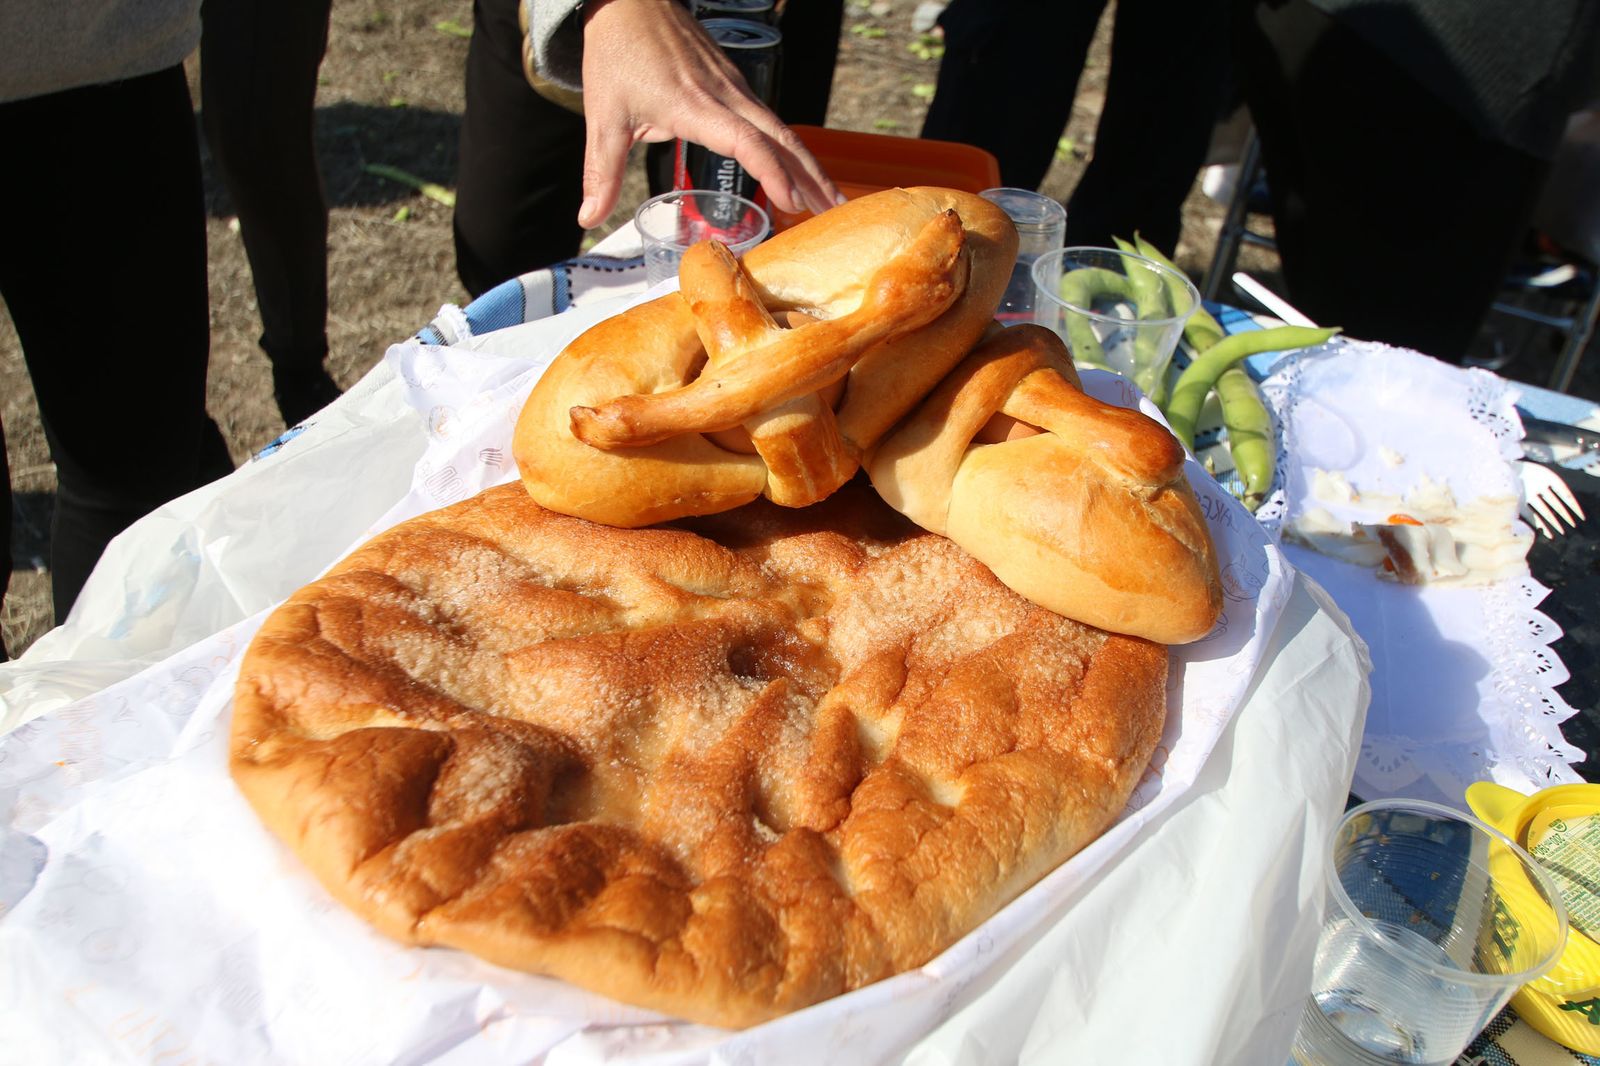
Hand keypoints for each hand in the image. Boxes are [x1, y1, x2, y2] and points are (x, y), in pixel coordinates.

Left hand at [577, 0, 841, 228]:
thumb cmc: (617, 51)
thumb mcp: (603, 115)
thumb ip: (601, 170)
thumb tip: (588, 218)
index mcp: (694, 104)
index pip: (746, 141)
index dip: (771, 172)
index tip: (790, 202)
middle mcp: (723, 94)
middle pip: (780, 138)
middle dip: (810, 176)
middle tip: (832, 211)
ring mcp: (733, 85)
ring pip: (780, 128)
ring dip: (806, 163)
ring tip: (827, 198)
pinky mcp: (733, 81)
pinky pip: (769, 118)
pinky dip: (789, 146)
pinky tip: (797, 167)